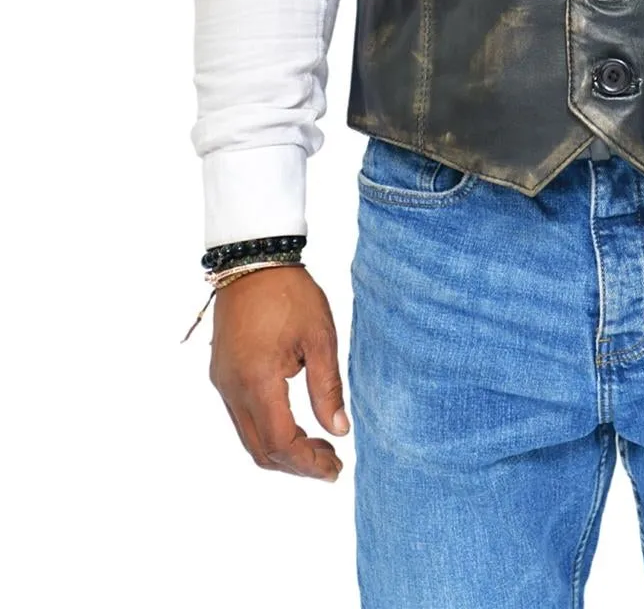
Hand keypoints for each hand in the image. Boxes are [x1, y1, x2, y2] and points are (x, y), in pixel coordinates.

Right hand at [209, 264, 349, 481]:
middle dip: (296, 464)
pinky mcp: (221, 374)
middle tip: (331, 463)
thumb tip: (339, 431)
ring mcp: (223, 382)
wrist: (252, 259)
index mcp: (258, 380)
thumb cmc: (290, 293)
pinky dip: (267, 430)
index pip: (280, 442)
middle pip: (260, 450)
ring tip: (318, 446)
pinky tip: (293, 422)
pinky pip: (242, 417)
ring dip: (281, 449)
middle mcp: (233, 389)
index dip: (308, 463)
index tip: (335, 466)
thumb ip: (327, 388)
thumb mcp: (319, 337)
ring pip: (248, 437)